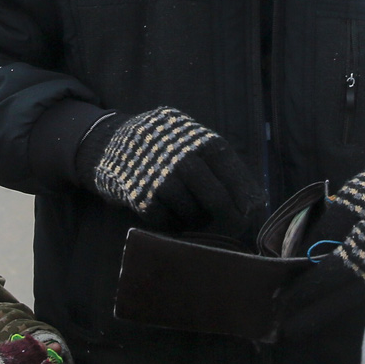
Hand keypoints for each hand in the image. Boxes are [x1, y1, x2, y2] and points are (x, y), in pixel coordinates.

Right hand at [77, 107, 261, 236]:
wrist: (109, 143)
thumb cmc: (161, 144)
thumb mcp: (189, 137)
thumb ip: (216, 160)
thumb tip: (255, 198)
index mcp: (197, 139)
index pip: (229, 168)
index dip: (245, 191)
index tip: (255, 208)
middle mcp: (180, 157)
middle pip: (215, 196)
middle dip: (229, 216)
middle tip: (237, 227)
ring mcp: (160, 178)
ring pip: (193, 213)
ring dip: (198, 219)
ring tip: (196, 215)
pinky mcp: (141, 197)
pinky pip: (168, 221)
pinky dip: (174, 223)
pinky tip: (173, 215)